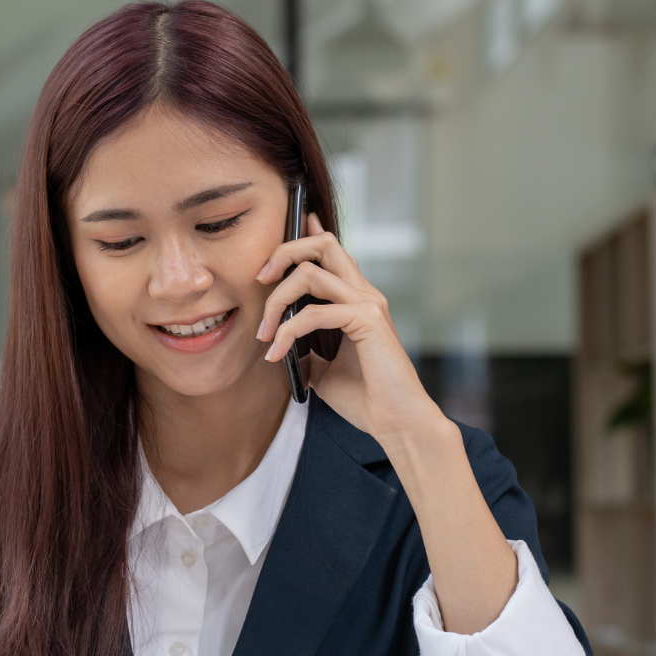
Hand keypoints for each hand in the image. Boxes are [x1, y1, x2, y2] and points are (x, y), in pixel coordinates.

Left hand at [253, 213, 445, 442]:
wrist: (396, 422)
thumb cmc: (366, 399)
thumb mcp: (324, 372)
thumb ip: (308, 353)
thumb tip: (284, 350)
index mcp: (356, 300)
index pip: (331, 251)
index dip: (306, 234)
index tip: (283, 233)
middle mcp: (364, 294)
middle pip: (323, 244)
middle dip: (284, 252)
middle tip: (260, 279)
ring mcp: (367, 303)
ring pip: (311, 272)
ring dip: (276, 301)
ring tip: (265, 334)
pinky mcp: (367, 320)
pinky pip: (314, 313)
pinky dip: (288, 331)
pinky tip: (277, 353)